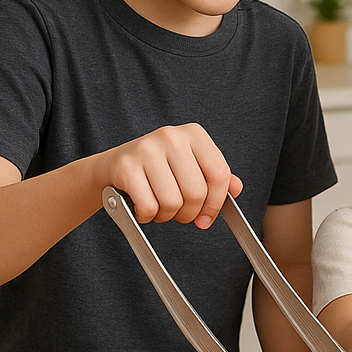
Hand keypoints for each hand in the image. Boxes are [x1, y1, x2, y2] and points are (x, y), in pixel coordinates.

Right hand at [97, 123, 241, 228]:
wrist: (114, 165)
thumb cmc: (159, 169)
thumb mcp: (190, 166)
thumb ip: (215, 177)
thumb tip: (236, 188)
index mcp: (194, 134)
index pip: (220, 175)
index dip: (216, 203)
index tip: (207, 217)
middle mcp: (172, 137)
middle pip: (196, 192)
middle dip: (189, 213)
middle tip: (180, 214)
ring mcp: (147, 149)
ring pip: (173, 202)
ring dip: (167, 216)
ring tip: (160, 208)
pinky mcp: (126, 166)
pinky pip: (149, 207)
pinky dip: (147, 216)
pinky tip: (143, 208)